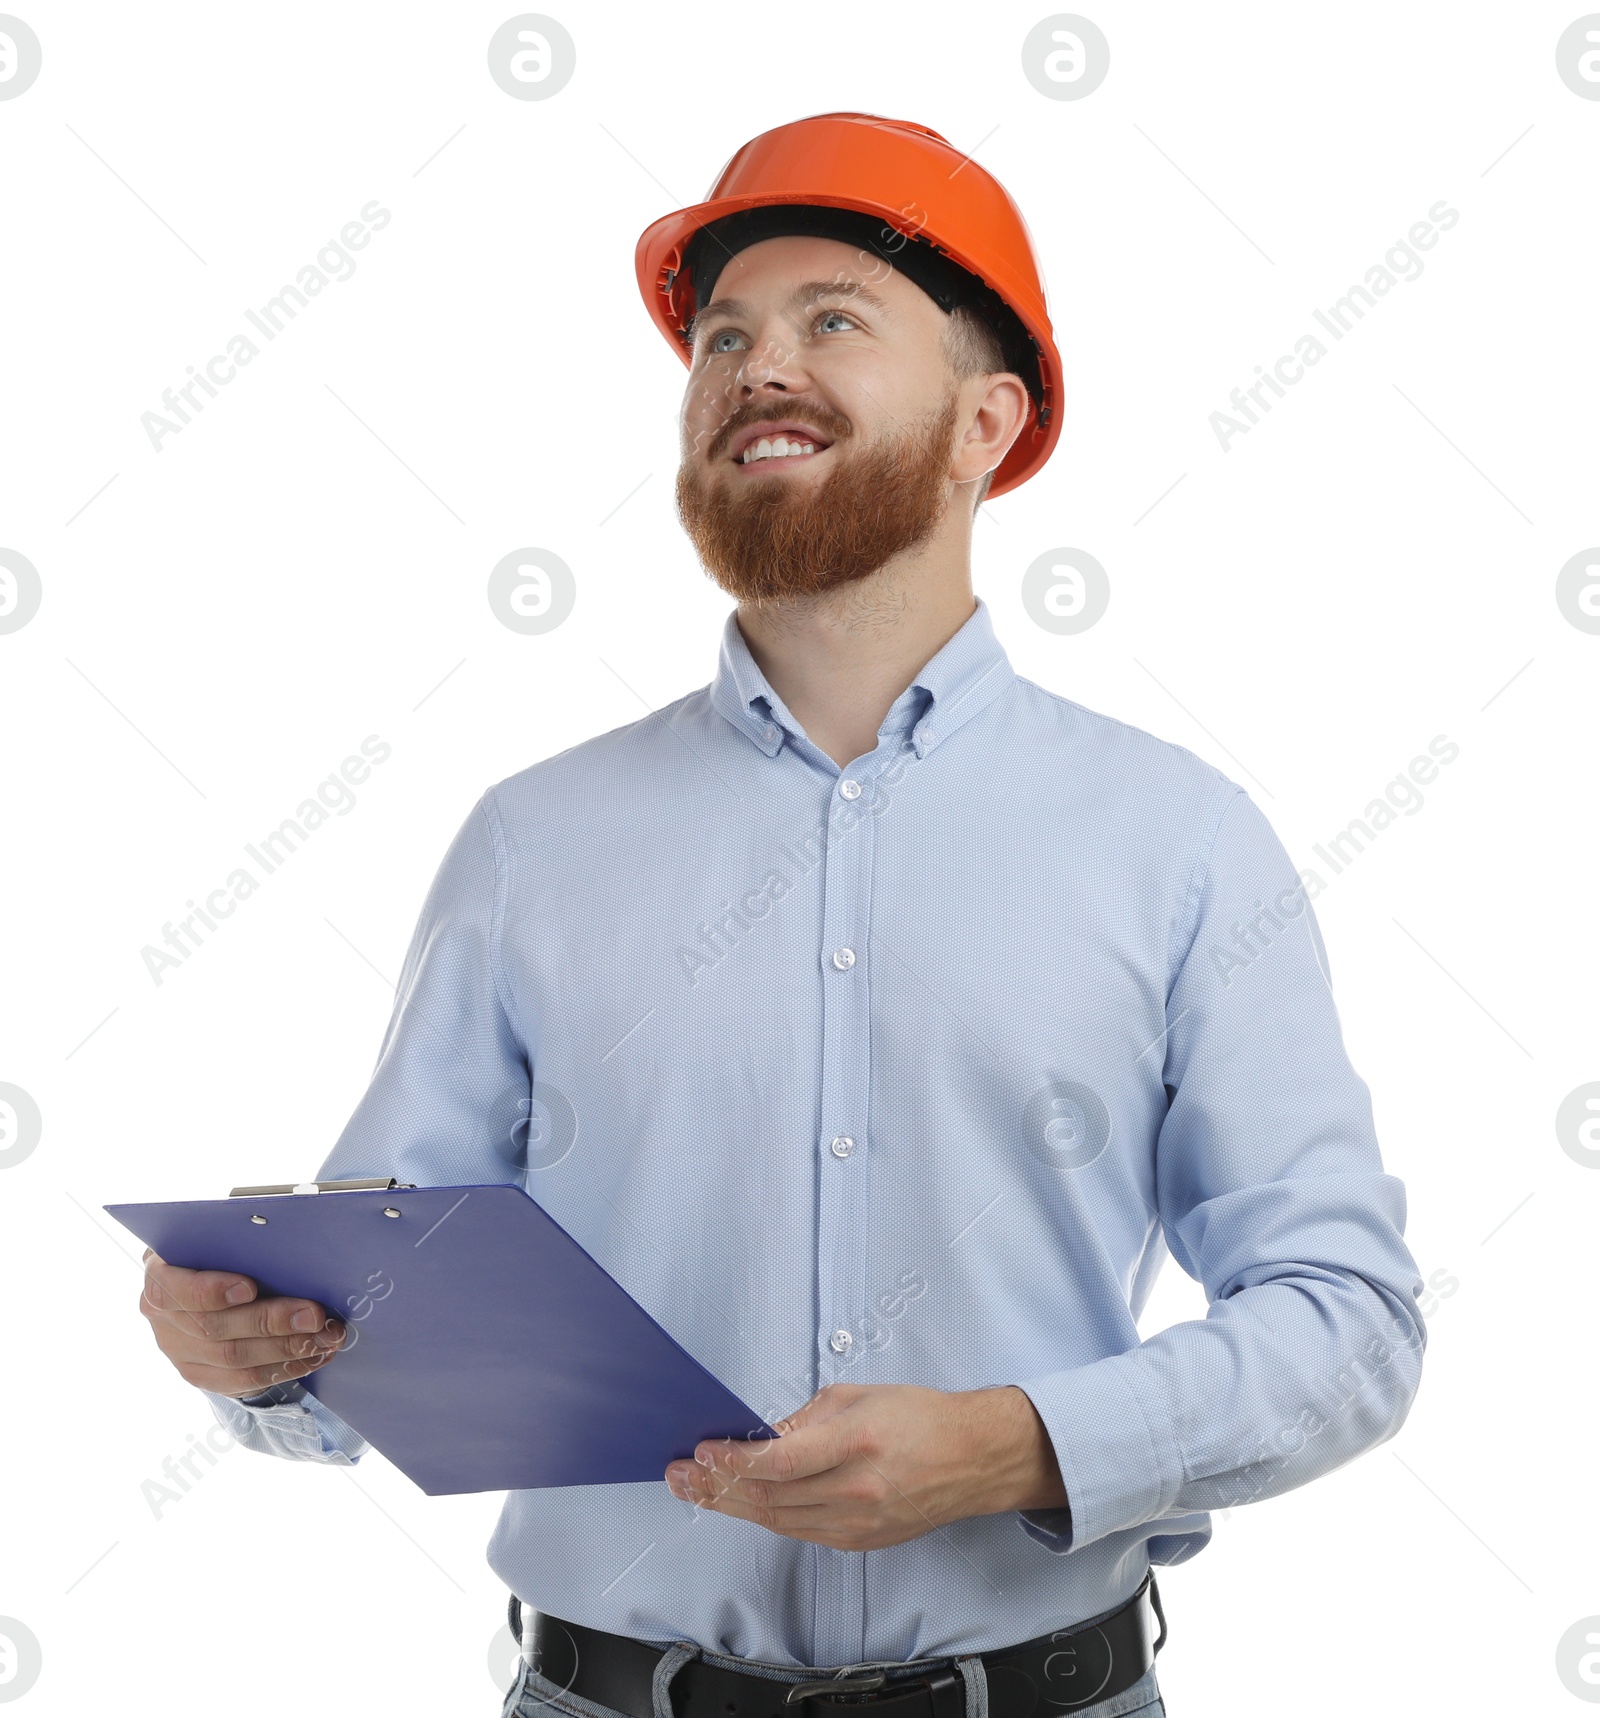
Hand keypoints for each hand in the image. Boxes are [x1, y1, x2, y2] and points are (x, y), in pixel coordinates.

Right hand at [140, 1248, 346, 1398]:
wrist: (202, 1281)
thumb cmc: (218, 1252)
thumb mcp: (217, 1240)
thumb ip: (237, 1244)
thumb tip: (285, 1243)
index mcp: (161, 1276)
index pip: (175, 1290)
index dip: (211, 1291)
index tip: (250, 1286)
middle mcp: (164, 1319)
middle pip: (215, 1329)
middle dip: (271, 1323)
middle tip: (315, 1316)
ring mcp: (180, 1352)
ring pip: (234, 1361)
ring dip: (288, 1350)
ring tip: (326, 1337)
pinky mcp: (202, 1375)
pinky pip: (244, 1382)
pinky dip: (285, 1369)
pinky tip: (315, 1356)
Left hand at [663, 1382, 1066, 1551]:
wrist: (970, 1459)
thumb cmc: (919, 1418)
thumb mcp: (858, 1396)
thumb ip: (805, 1419)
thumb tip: (760, 1436)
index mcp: (857, 1443)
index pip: (781, 1460)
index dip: (736, 1459)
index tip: (705, 1449)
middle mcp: (856, 1490)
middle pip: (770, 1496)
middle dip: (718, 1486)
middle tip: (681, 1475)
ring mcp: (857, 1523)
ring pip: (778, 1520)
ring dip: (731, 1505)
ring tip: (696, 1490)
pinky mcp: (858, 1541)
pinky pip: (799, 1531)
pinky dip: (766, 1516)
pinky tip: (740, 1503)